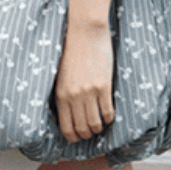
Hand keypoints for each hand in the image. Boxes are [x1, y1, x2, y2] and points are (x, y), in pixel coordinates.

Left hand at [54, 20, 114, 141]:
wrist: (85, 32)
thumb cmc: (72, 50)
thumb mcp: (61, 75)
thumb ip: (64, 93)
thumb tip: (69, 111)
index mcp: (60, 95)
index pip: (65, 127)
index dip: (73, 137)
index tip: (79, 137)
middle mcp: (73, 97)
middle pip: (81, 128)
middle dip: (87, 134)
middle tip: (92, 132)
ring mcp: (89, 92)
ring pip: (95, 123)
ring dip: (99, 128)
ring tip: (101, 125)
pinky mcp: (103, 86)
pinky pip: (107, 111)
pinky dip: (109, 118)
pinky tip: (110, 116)